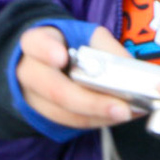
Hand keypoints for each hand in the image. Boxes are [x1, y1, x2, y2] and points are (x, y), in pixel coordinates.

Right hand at [15, 24, 135, 129]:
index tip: (62, 57)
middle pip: (53, 89)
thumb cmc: (70, 46)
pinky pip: (70, 122)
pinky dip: (96, 120)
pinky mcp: (43, 115)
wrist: (50, 64)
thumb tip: (130, 70)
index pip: (36, 44)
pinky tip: (117, 116)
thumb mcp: (88, 37)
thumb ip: (106, 49)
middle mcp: (29, 71)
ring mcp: (32, 96)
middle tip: (120, 107)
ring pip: (62, 112)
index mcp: (36, 42)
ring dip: (97, 115)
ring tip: (127, 113)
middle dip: (89, 101)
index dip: (47, 50)